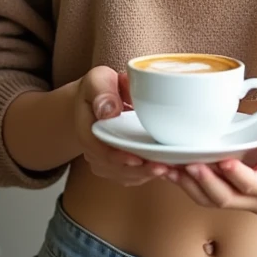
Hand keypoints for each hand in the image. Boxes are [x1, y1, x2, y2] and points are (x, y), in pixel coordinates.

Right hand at [75, 66, 171, 186]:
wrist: (95, 95)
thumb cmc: (98, 86)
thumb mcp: (97, 80)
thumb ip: (102, 93)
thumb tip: (110, 111)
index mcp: (87, 131)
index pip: (101, 151)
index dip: (119, 158)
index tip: (139, 159)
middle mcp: (94, 150)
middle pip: (115, 169)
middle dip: (139, 171)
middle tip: (163, 168)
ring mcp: (106, 159)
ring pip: (125, 175)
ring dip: (146, 175)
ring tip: (169, 170)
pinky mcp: (119, 162)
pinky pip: (132, 174)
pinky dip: (147, 174)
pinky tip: (166, 169)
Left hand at [163, 117, 256, 215]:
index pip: (252, 185)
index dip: (235, 174)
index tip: (221, 159)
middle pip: (227, 198)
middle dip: (205, 182)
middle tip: (187, 164)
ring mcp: (246, 201)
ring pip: (212, 200)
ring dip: (189, 185)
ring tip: (168, 168)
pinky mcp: (234, 193)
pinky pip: (207, 194)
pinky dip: (188, 183)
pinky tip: (171, 169)